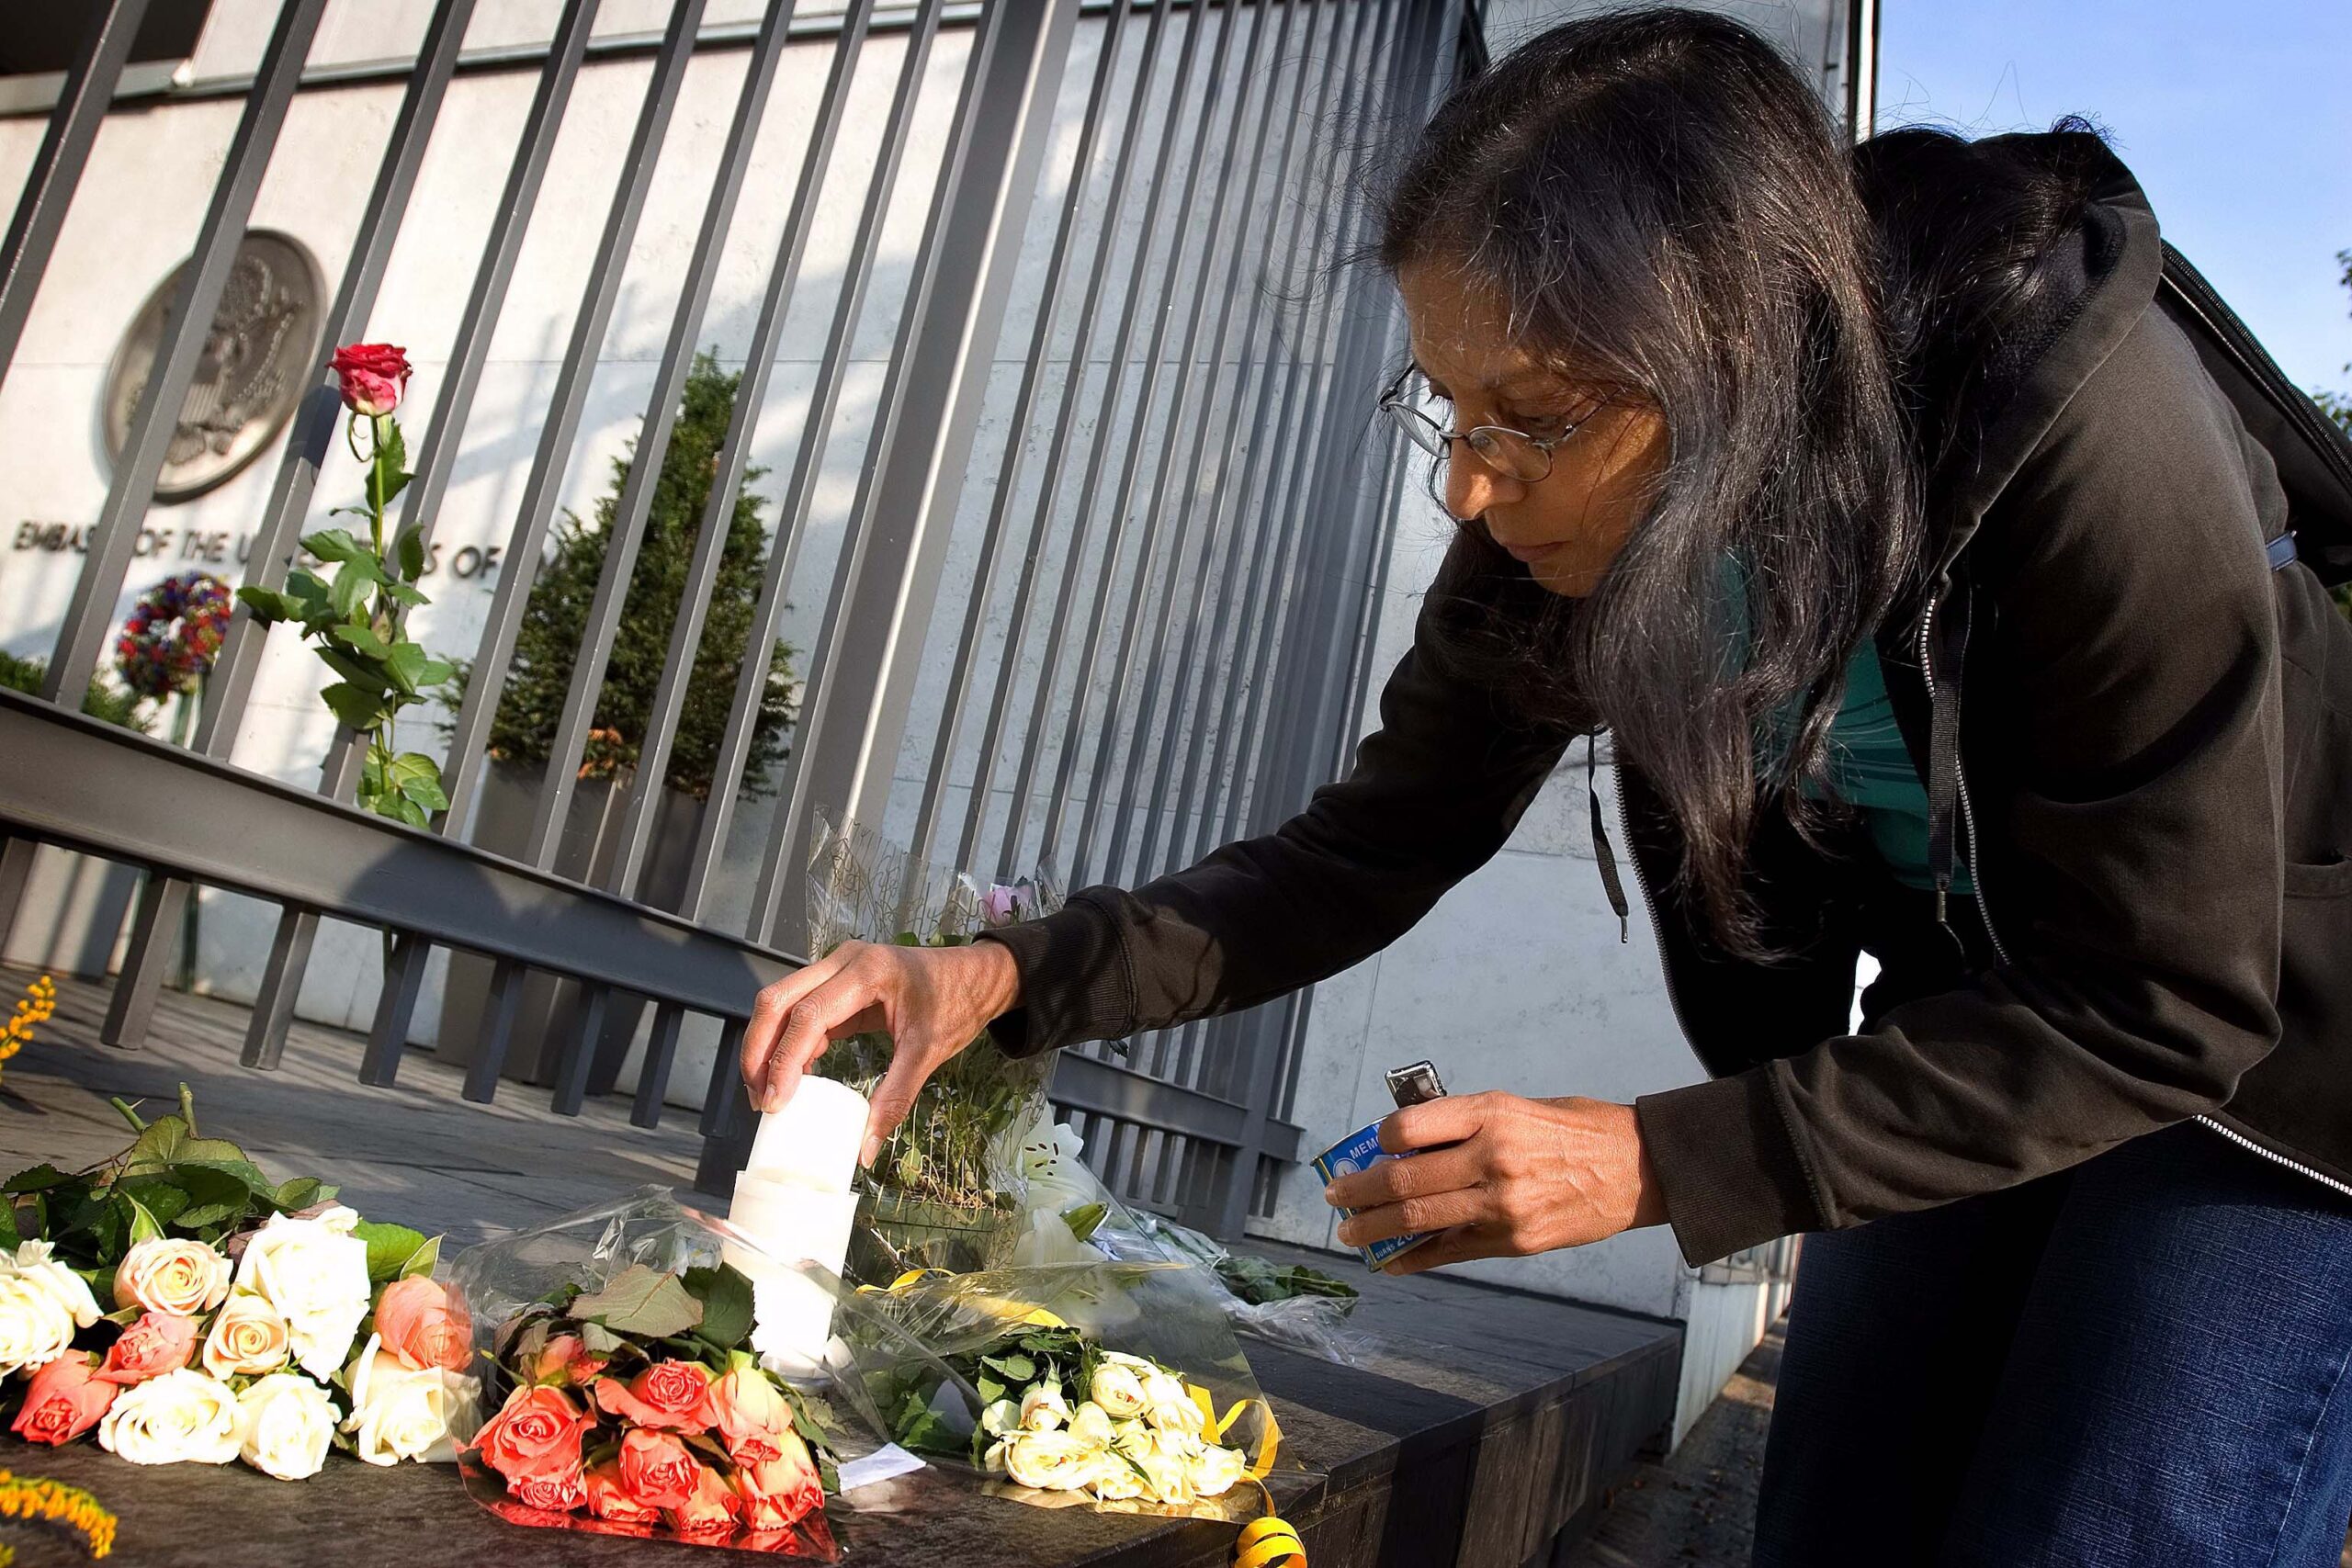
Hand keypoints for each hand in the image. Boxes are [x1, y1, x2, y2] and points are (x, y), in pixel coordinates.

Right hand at [739, 939, 1022, 1165]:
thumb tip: (865, 1150)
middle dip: (759, 1051)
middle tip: (759, 1100)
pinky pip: (800, 1010)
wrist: (978, 976)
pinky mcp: (838, 983)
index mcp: (867, 971)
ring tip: (767, 1095)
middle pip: (777, 1000)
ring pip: (781, 1003)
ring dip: (768, 1048)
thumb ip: (895, 1098)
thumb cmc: (958, 1003)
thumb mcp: (928, 1052)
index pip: (808, 1015)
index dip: (784, 1060)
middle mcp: (843, 961)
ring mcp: (837, 968)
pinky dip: (789, 1043)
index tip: (774, 1102)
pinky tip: (793, 1079)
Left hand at [1321, 1093, 1666, 1274]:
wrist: (1638, 1167)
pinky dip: (1415, 1257)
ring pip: (1420, 1217)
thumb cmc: (1576, 1128)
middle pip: (1404, 1178)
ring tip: (1350, 1232)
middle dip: (1359, 1191)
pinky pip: (1452, 1250)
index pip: (1408, 1127)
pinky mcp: (1515, 1240)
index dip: (1379, 1140)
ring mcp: (1503, 1203)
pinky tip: (1391, 1261)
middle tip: (1335, 1197)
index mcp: (1491, 1113)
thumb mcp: (1518, 1107)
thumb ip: (1466, 1125)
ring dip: (1375, 1228)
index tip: (1370, 1147)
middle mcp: (1492, 1157)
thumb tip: (1408, 1146)